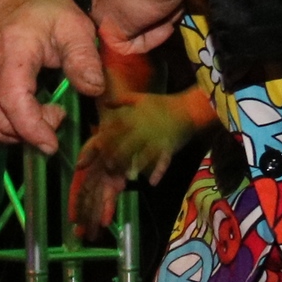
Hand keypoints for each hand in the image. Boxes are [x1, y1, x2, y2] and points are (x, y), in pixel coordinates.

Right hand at [0, 0, 104, 151]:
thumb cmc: (49, 14)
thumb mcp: (77, 28)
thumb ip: (84, 59)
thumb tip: (93, 89)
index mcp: (12, 45)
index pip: (13, 100)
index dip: (33, 129)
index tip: (52, 142)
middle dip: (30, 131)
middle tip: (55, 116)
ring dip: (12, 134)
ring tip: (36, 117)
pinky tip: (16, 115)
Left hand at [69, 92, 203, 230]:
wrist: (188, 108)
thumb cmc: (163, 104)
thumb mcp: (140, 98)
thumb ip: (121, 101)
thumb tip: (105, 103)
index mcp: (133, 118)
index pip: (113, 133)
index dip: (101, 145)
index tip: (93, 155)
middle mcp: (142, 130)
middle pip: (124, 147)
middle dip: (115, 159)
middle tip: (107, 171)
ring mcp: (156, 140)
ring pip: (142, 156)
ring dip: (134, 167)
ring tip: (126, 178)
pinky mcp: (169, 148)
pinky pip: (163, 161)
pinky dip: (158, 172)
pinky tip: (152, 182)